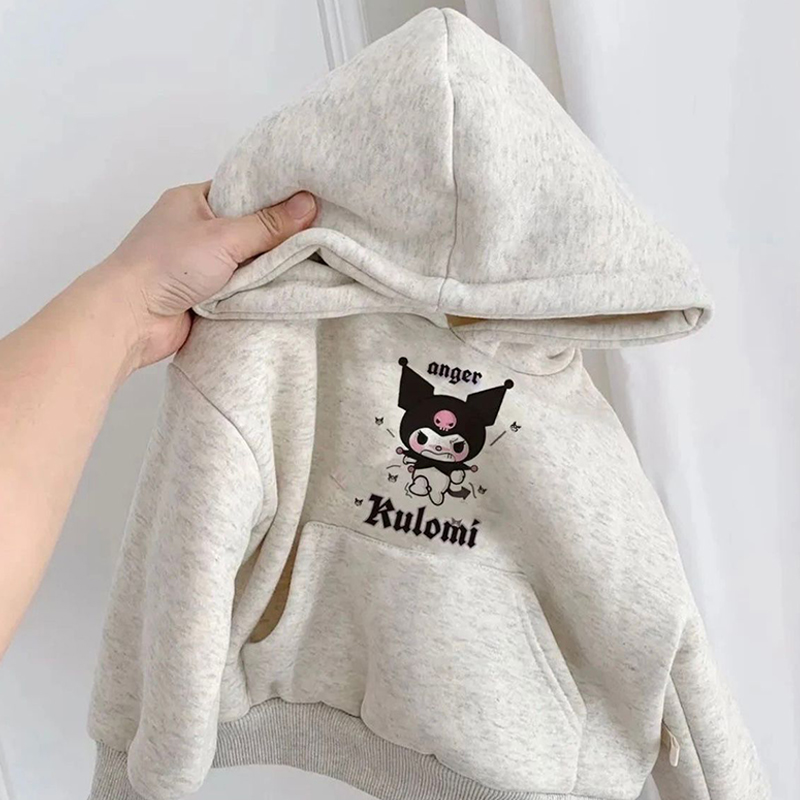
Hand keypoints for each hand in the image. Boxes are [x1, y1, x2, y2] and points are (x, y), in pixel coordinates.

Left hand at [96, 181, 316, 370]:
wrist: (131, 318)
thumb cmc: (166, 265)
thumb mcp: (223, 236)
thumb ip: (268, 224)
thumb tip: (308, 204)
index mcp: (193, 201)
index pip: (242, 192)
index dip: (275, 198)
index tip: (310, 203)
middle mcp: (195, 230)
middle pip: (249, 230)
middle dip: (276, 238)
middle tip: (316, 238)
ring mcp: (200, 265)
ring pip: (247, 263)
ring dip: (267, 270)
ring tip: (309, 265)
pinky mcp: (205, 296)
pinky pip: (241, 290)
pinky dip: (256, 292)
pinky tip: (285, 291)